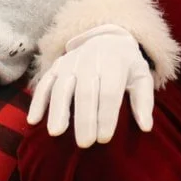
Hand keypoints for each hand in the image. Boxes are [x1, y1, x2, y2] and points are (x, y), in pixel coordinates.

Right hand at [27, 24, 153, 147]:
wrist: (108, 36)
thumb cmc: (126, 65)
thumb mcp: (141, 76)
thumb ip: (144, 101)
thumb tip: (146, 127)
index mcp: (114, 63)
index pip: (109, 92)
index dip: (106, 115)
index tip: (104, 139)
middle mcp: (90, 61)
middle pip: (85, 92)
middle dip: (84, 119)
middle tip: (84, 144)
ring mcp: (70, 62)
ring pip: (62, 87)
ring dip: (58, 110)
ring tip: (56, 133)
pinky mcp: (56, 66)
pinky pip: (44, 83)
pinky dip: (37, 101)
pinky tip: (33, 120)